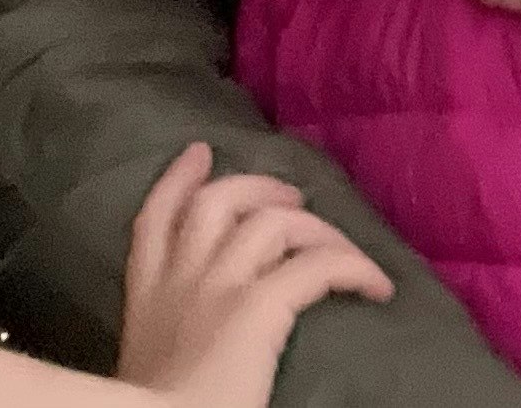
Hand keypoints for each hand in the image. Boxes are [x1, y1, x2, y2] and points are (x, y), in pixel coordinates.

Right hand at [115, 143, 392, 407]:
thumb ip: (170, 340)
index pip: (153, 219)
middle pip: (214, 202)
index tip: (199, 153)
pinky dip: (352, 268)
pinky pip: (318, 267)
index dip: (178, 180)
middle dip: (253, 187)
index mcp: (146, 299)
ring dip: (311, 225)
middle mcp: (179, 280)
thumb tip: (201, 349)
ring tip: (337, 241)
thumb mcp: (149, 366)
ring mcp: (217, 286)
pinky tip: (375, 286)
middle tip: (286, 194)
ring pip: (271, 222)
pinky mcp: (256, 305)